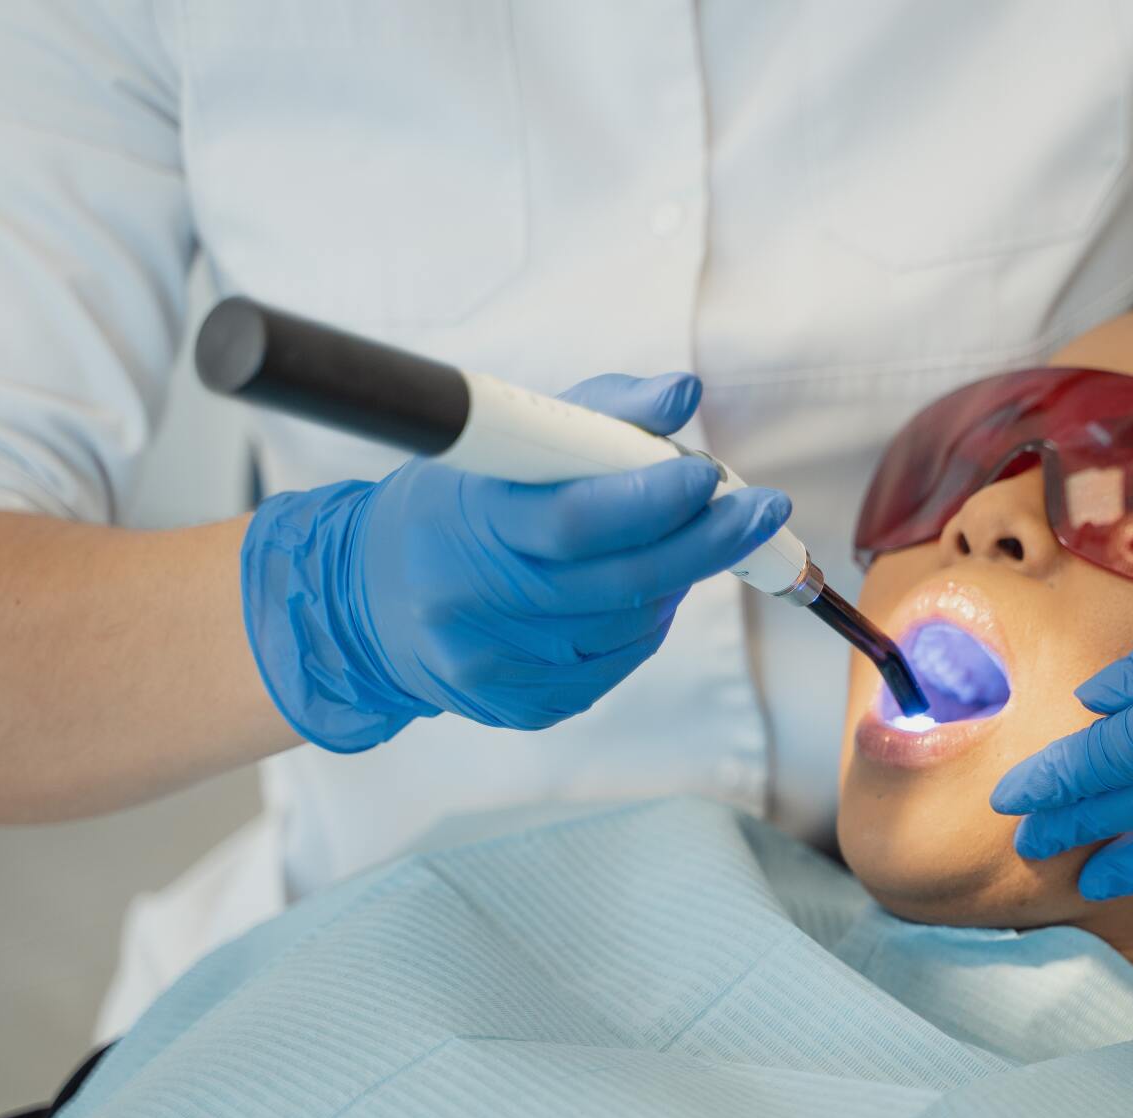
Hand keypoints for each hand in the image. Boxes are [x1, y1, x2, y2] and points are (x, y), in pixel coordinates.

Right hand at [241, 372, 790, 750]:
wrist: (370, 604)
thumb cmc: (458, 505)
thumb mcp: (508, 444)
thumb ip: (602, 414)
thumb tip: (685, 392)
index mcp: (464, 524)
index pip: (572, 520)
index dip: (650, 500)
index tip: (709, 475)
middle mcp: (471, 605)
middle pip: (620, 581)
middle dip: (705, 541)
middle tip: (761, 509)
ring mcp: (498, 668)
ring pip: (630, 624)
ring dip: (675, 578)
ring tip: (680, 539)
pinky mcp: (525, 708)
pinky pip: (618, 660)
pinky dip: (644, 620)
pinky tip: (636, 590)